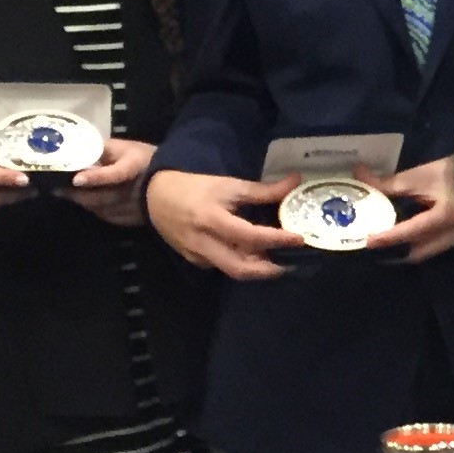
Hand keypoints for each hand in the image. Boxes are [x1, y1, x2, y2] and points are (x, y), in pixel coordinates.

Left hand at [60, 136, 154, 228]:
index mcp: (134, 169)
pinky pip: (107, 216)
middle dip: (76, 194)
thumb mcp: (130, 149)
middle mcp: (131, 192)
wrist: (172, 188)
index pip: (115, 174)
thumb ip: (107, 149)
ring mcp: (130, 208)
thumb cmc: (149, 162)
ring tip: (68, 196)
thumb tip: (83, 147)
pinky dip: (95, 210)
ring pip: (100, 208)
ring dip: (83, 202)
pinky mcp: (130, 220)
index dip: (96, 177)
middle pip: (99, 197)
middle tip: (57, 189)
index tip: (76, 179)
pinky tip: (89, 205)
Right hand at [145, 166, 302, 279]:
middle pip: (239, 267)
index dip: (276, 239)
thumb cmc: (195, 187)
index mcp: (211, 219)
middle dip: (267, 270)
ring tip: (276, 260)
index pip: (249, 235)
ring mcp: (196, 254)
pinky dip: (239, 263)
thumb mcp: (229, 185)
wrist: (154, 196)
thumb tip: (295, 182)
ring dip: (255, 268)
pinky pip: (220, 266)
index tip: (299, 238)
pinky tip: (252, 257)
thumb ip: (263, 190)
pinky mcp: (192, 260)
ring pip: (231, 270)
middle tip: (290, 263)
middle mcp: (202, 242)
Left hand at [371, 155, 453, 261]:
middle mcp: (453, 234)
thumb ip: (392, 182)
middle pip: (419, 252)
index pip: (409, 232)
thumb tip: (360, 176)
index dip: (387, 237)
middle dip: (397, 252)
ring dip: (410, 248)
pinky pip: (439, 245)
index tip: (367, 242)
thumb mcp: (423, 175)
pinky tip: (413, 236)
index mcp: (444, 218)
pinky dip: (423, 243)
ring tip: (392, 242)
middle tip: (377, 246)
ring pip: (429, 251)